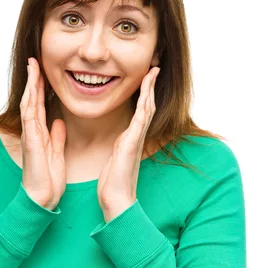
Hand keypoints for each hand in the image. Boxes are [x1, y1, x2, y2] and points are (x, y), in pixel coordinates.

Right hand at [21, 58, 66, 209]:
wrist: (41, 196)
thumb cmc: (48, 178)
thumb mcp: (57, 153)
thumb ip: (57, 136)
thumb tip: (60, 122)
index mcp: (40, 133)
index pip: (40, 104)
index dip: (41, 87)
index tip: (45, 70)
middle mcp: (33, 131)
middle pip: (32, 99)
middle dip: (34, 79)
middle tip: (35, 60)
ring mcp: (30, 135)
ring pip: (29, 103)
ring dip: (30, 85)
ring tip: (33, 66)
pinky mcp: (31, 141)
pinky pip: (29, 118)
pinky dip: (30, 102)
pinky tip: (31, 89)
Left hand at [97, 66, 159, 221]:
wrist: (116, 200)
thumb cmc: (113, 183)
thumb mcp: (115, 159)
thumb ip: (118, 148)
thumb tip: (120, 143)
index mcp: (130, 139)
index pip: (140, 111)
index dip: (143, 93)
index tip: (145, 77)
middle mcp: (136, 137)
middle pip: (147, 105)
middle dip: (150, 86)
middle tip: (154, 67)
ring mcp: (136, 140)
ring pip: (146, 109)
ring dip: (150, 90)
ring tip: (152, 72)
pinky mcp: (131, 145)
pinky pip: (140, 121)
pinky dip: (144, 105)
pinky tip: (147, 94)